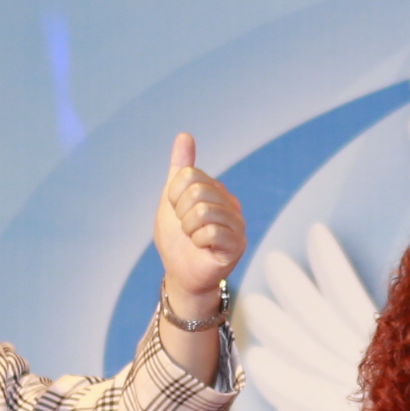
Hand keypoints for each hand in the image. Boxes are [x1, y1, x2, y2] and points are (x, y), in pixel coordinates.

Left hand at [155, 134, 245, 319]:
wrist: (181, 275)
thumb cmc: (177, 240)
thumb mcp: (171, 200)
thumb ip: (180, 169)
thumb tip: (185, 135)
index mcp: (215, 189)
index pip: (189, 175)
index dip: (174, 195)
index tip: (177, 212)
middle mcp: (230, 203)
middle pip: (196, 191)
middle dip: (181, 214)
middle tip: (186, 229)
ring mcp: (237, 224)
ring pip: (203, 211)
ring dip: (188, 229)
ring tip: (193, 238)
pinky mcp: (237, 245)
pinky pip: (211, 232)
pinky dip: (197, 241)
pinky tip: (202, 248)